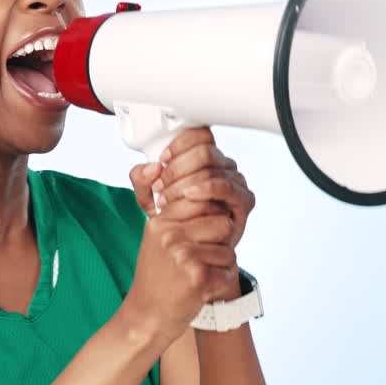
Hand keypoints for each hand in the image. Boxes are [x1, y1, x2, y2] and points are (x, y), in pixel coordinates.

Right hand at [121, 191, 238, 341]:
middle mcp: (170, 235)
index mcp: (161, 222)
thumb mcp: (159, 240)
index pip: (204, 201)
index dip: (210, 222)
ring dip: (221, 266)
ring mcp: (183, 256)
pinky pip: (228, 273)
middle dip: (220, 243)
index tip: (198, 241)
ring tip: (198, 276)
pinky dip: (220, 285)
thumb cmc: (157, 279)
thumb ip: (181, 217)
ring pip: (229, 250)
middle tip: (201, 260)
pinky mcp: (197, 278)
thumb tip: (215, 197)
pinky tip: (201, 290)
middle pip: (223, 222)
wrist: (145, 318)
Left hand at [128, 127, 255, 247]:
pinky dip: (206, 188)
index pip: (199, 134)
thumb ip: (142, 181)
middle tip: (159, 187)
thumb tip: (151, 167)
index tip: (162, 159)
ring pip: (212, 168)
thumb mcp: (149, 199)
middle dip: (177, 168)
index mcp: (204, 157)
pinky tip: (190, 195)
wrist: (190, 250)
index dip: (179, 144)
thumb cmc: (173, 220)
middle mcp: (223, 164)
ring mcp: (235, 181)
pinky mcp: (243, 200)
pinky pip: (227, 186)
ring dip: (184, 183)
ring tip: (167, 200)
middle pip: (204, 150)